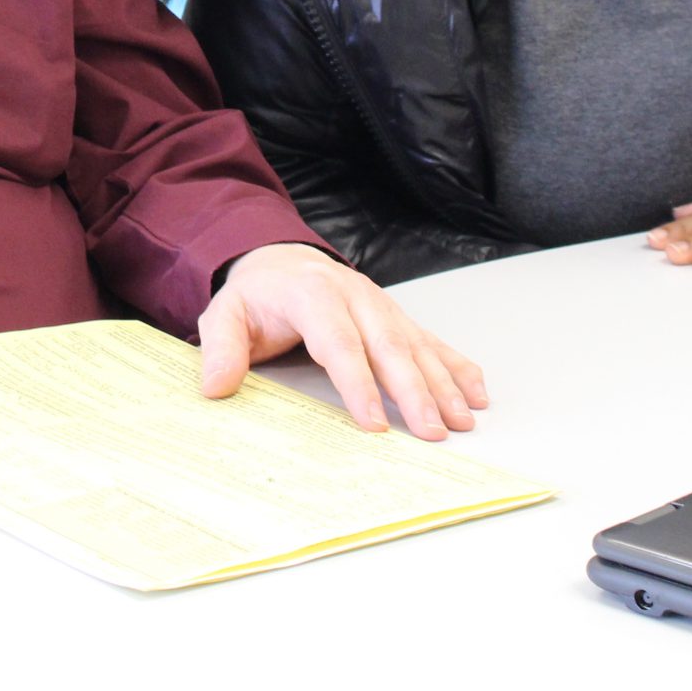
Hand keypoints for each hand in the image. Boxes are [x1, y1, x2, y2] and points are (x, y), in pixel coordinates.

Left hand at [198, 243, 486, 441]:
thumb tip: (215, 387)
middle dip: (414, 391)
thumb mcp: (224, 314)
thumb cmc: (256, 296)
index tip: (375, 424)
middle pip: (389, 346)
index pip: (340, 343)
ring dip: (443, 384)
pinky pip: (431, 341)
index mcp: (312, 294)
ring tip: (461, 420)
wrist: (280, 259)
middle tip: (432, 431)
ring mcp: (380, 304)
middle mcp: (355, 295)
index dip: (359, 385)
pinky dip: (457, 366)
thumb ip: (221, 348)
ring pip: (416, 345)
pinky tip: (476, 391)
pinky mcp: (395, 315)